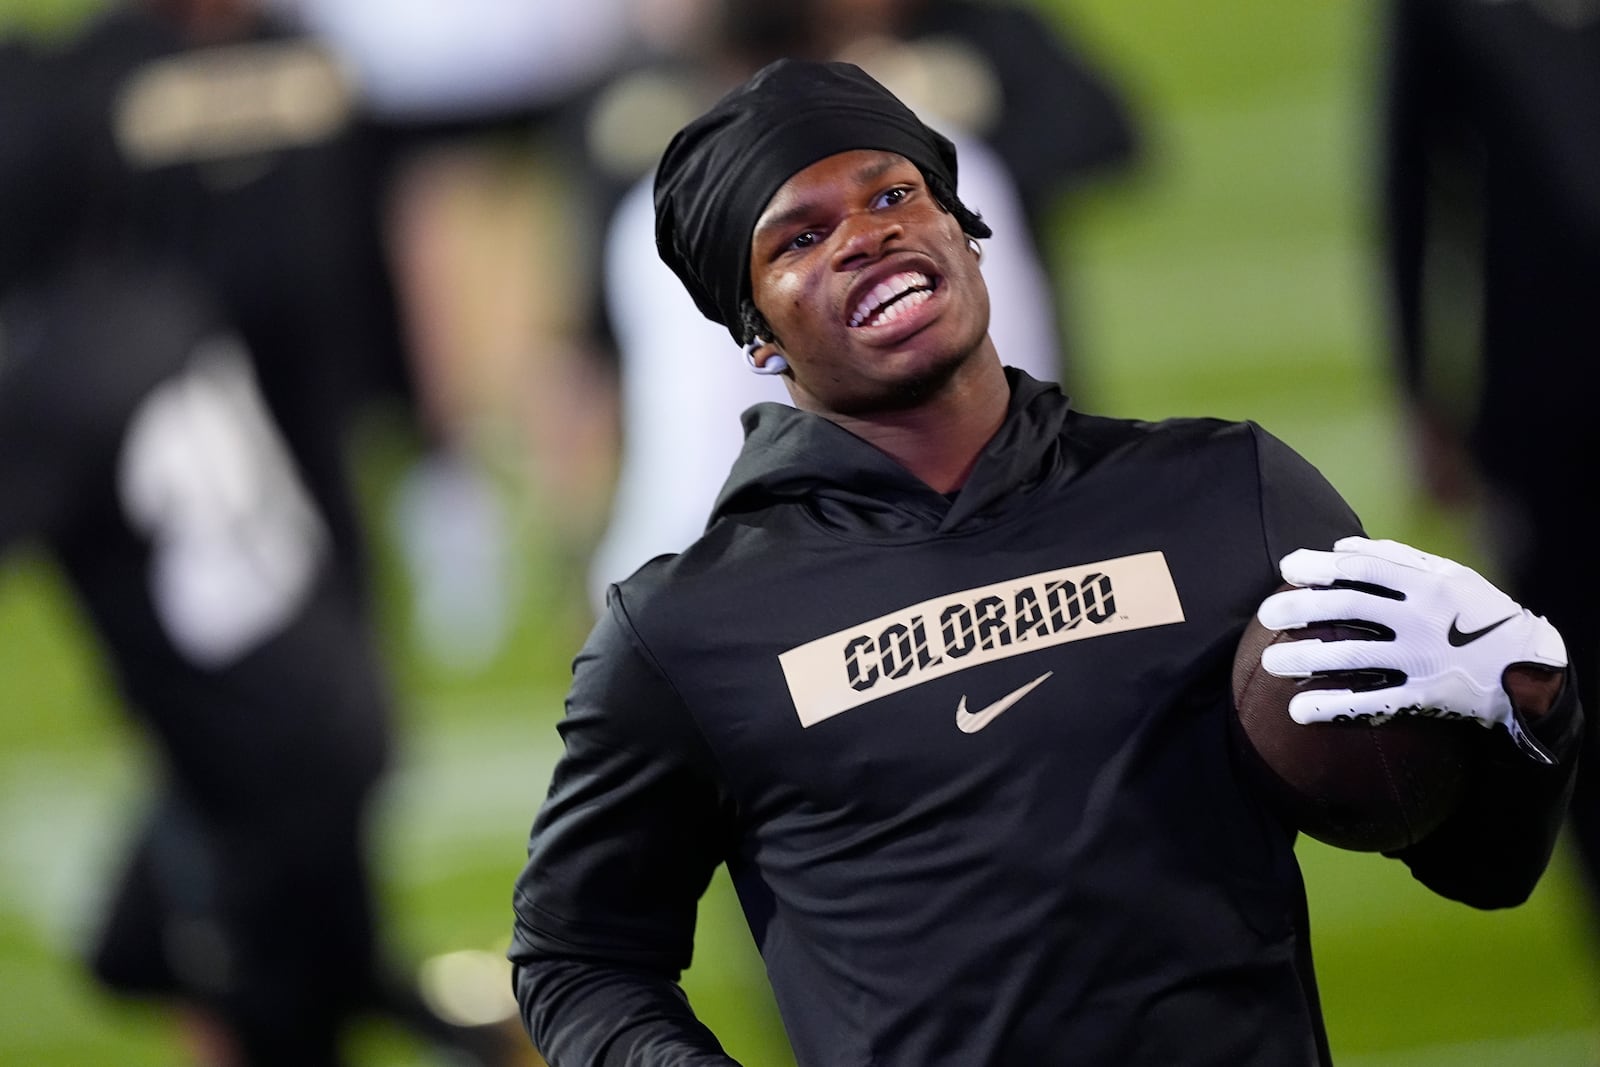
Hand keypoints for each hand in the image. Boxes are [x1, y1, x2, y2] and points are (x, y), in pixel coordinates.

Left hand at [1257, 536, 1567, 761]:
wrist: (1530, 667)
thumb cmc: (1477, 615)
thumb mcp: (1450, 576)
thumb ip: (1397, 559)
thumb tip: (1340, 546)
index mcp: (1428, 583)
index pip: (1362, 567)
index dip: (1319, 566)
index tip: (1285, 569)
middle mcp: (1423, 619)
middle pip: (1349, 607)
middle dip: (1300, 609)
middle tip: (1267, 616)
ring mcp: (1425, 660)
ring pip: (1354, 656)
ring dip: (1305, 658)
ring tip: (1270, 662)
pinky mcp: (1427, 699)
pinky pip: (1373, 704)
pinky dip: (1333, 708)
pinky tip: (1298, 712)